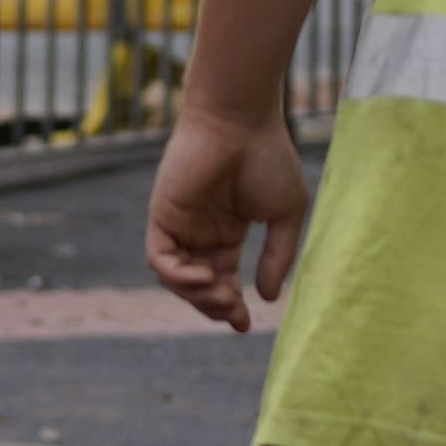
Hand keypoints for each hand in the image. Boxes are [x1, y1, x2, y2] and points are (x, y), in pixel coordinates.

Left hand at [146, 110, 313, 335]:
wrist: (241, 119)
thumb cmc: (268, 156)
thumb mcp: (285, 214)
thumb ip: (277, 255)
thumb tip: (268, 298)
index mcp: (226, 230)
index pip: (223, 278)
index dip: (231, 306)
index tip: (245, 325)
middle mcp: (200, 230)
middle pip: (198, 284)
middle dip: (214, 306)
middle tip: (234, 315)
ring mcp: (179, 224)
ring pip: (177, 278)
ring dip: (197, 296)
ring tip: (222, 296)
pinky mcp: (162, 215)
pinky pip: (160, 259)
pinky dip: (177, 276)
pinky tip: (202, 279)